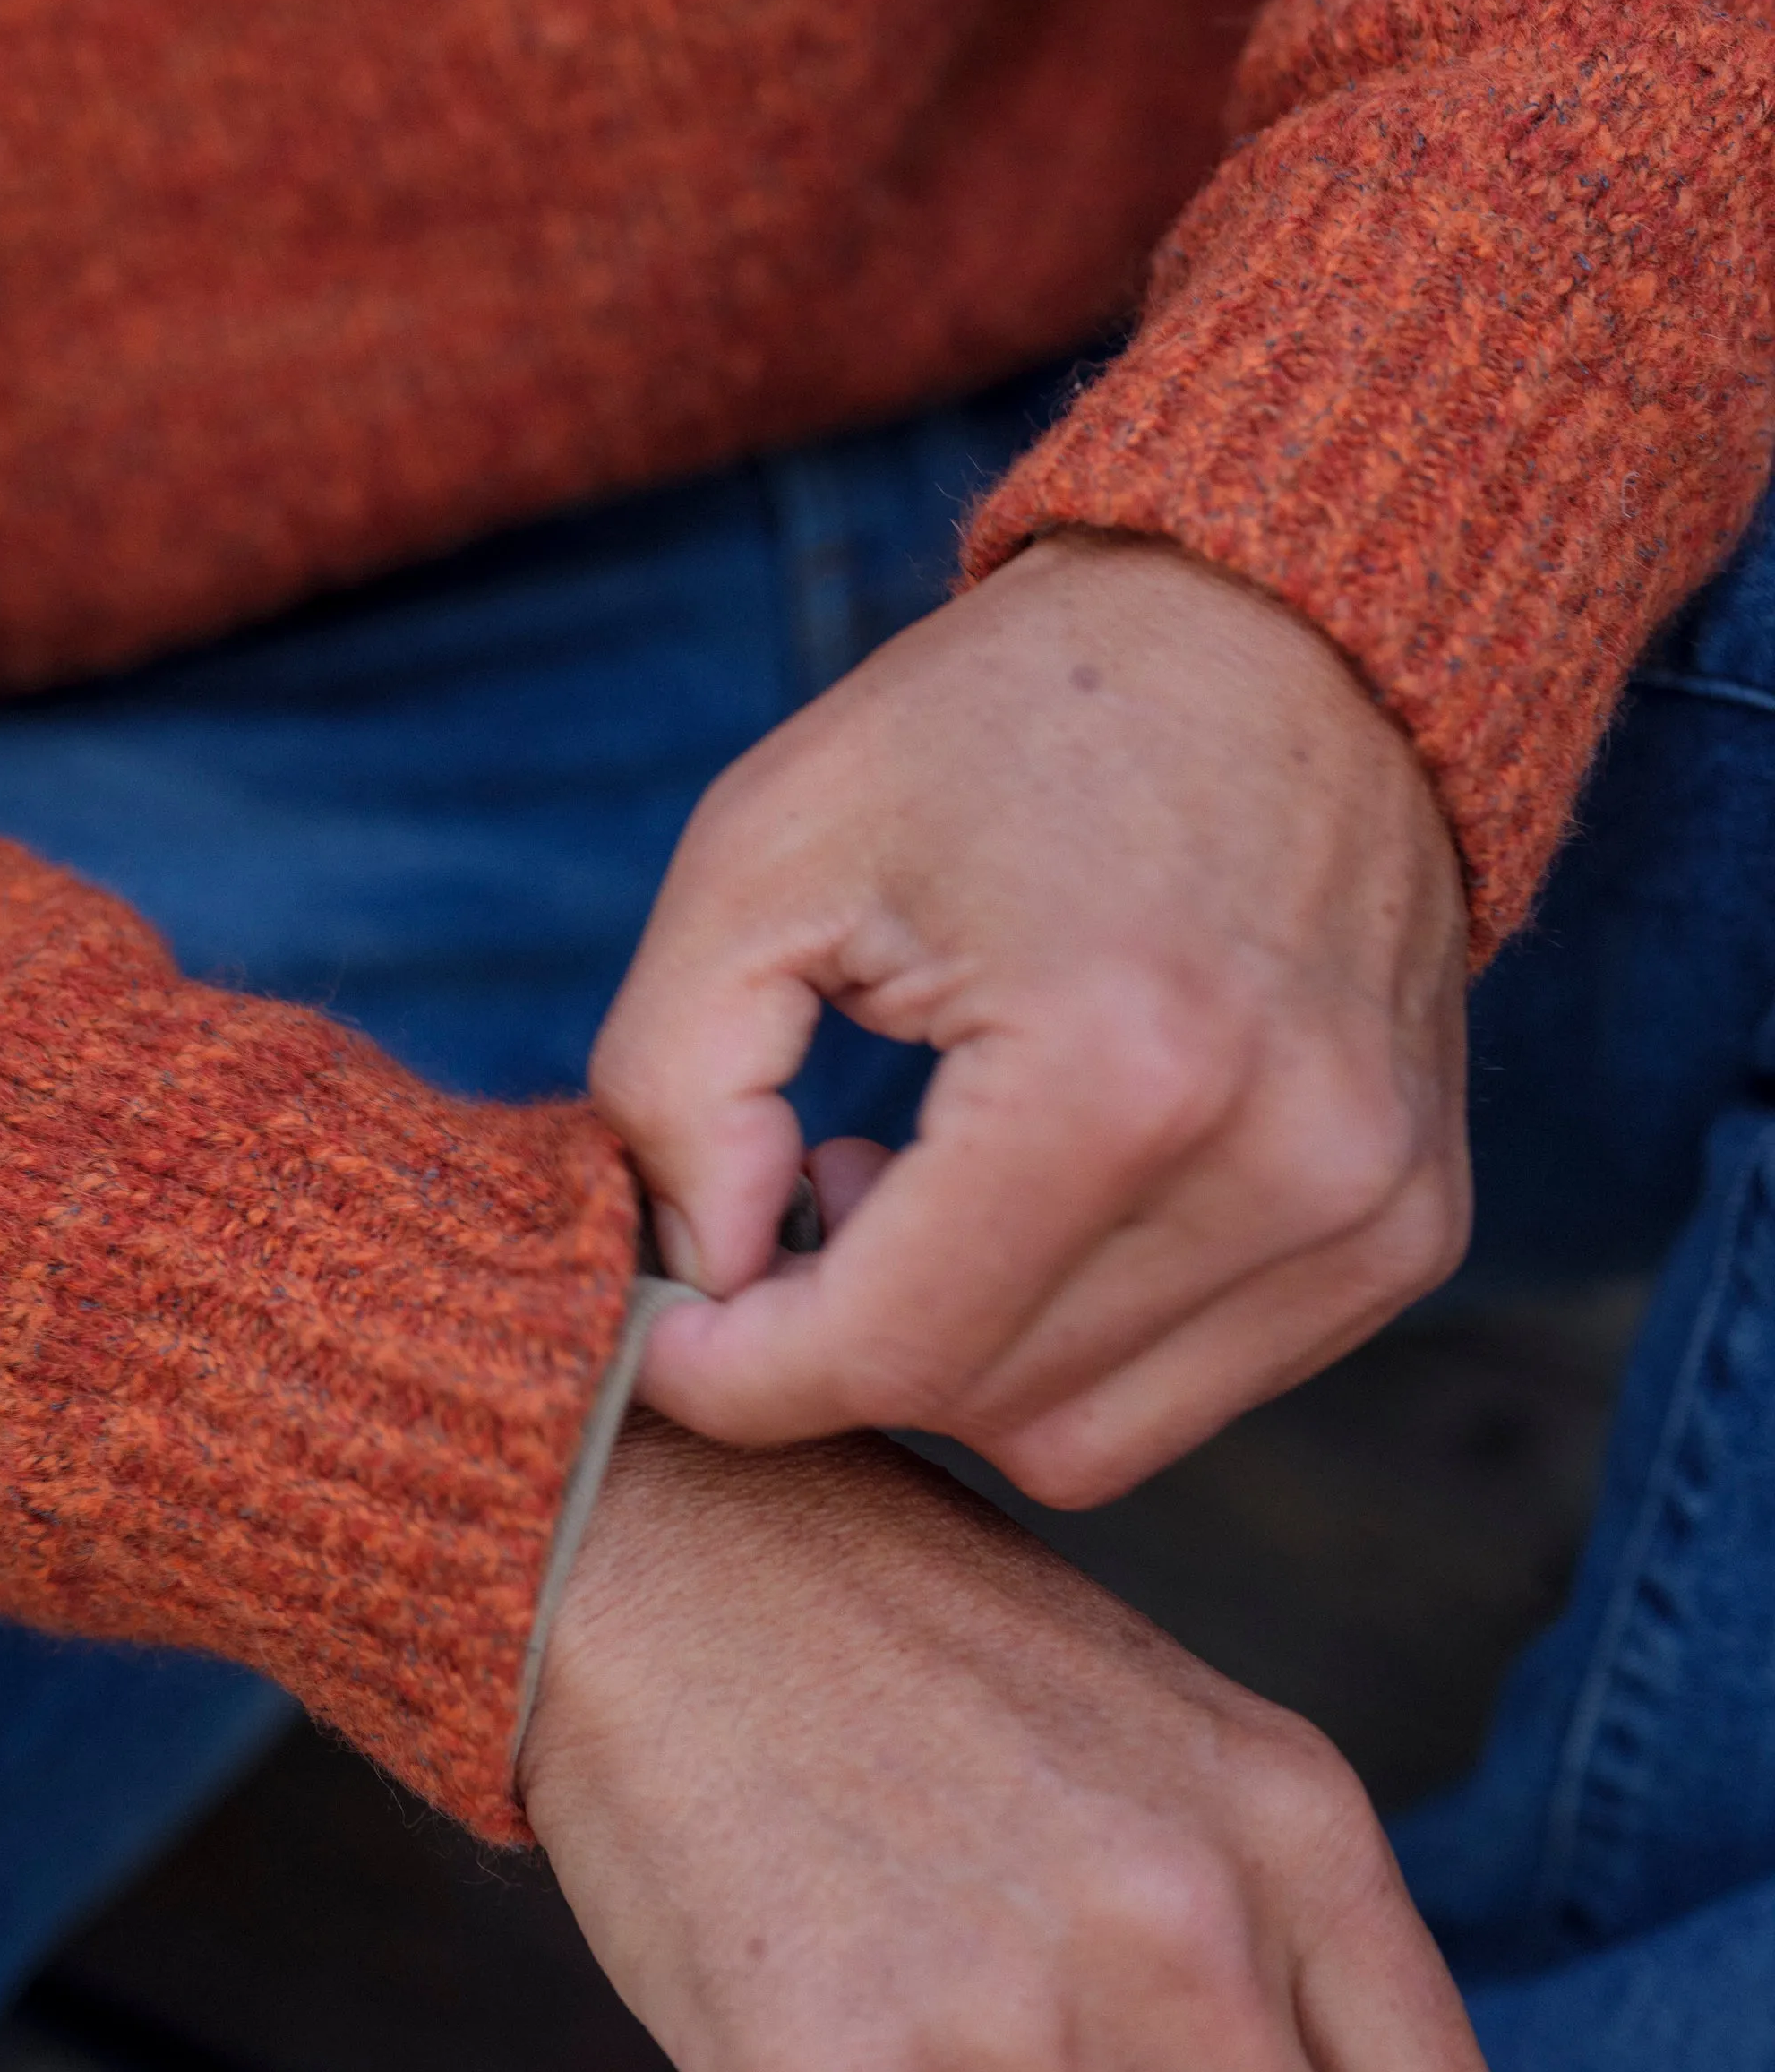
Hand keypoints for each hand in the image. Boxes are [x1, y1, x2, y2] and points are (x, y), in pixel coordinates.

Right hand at [520, 1419, 1482, 2071]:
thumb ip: (1251, 1921)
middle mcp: (1188, 1920)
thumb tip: (1270, 2067)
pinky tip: (823, 2034)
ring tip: (927, 2021)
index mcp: (1286, 1824)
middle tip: (1023, 2031)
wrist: (625, 1535)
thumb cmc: (860, 1625)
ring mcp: (1018, 2004)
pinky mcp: (838, 2061)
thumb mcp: (1132, 1731)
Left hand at [589, 531, 1470, 1504]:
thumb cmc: (991, 729)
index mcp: (1124, 1067)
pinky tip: (1021, 1186)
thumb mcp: (761, 852)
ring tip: (910, 1173)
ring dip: (955, 1347)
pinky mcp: (1409, 1231)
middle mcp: (1288, 1166)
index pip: (889, 1353)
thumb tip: (699, 1282)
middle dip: (837, 1340)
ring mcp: (1373, 1213)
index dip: (735, 1374)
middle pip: (978, 1403)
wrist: (1276, 637)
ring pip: (1081, 1434)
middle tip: (788, 1188)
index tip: (661, 1323)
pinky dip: (1066, 1330)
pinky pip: (1185, 1389)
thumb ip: (672, 1087)